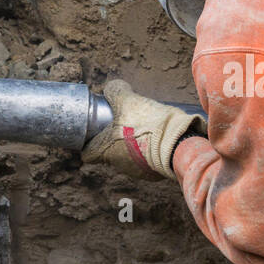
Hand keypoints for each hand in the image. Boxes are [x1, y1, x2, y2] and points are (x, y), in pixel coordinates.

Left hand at [81, 79, 205, 179]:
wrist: (176, 144)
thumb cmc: (147, 124)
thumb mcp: (128, 100)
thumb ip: (115, 91)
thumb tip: (111, 89)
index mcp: (105, 150)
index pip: (87, 153)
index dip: (89, 142)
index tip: (96, 131)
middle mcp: (117, 164)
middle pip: (109, 152)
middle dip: (115, 139)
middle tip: (126, 123)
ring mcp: (135, 171)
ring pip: (128, 156)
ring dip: (133, 145)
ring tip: (145, 129)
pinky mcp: (152, 174)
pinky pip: (145, 161)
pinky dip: (148, 152)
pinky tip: (157, 139)